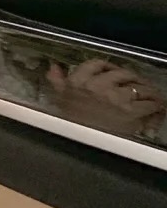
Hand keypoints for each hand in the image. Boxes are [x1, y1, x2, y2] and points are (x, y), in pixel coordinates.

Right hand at [47, 60, 164, 137]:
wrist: (83, 144)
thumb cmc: (70, 122)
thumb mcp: (60, 99)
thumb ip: (57, 81)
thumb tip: (53, 67)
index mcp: (78, 80)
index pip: (97, 64)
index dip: (109, 66)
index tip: (115, 71)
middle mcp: (97, 84)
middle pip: (122, 73)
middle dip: (132, 78)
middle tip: (137, 84)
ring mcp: (115, 96)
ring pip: (138, 86)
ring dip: (147, 90)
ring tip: (151, 95)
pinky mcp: (130, 109)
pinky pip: (149, 102)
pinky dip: (155, 104)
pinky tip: (156, 106)